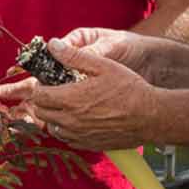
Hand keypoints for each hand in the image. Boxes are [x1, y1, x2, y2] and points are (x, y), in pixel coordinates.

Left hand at [0, 38, 161, 151]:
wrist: (151, 117)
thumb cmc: (129, 88)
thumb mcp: (102, 65)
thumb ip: (74, 56)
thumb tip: (52, 44)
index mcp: (70, 99)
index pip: (38, 96)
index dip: (39, 87)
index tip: (45, 81)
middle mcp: (70, 120)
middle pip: (41, 112)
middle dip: (43, 101)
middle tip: (54, 92)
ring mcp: (79, 135)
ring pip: (52, 127)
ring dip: (53, 116)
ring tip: (66, 105)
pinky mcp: (88, 145)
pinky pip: (66, 139)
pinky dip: (65, 129)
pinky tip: (77, 119)